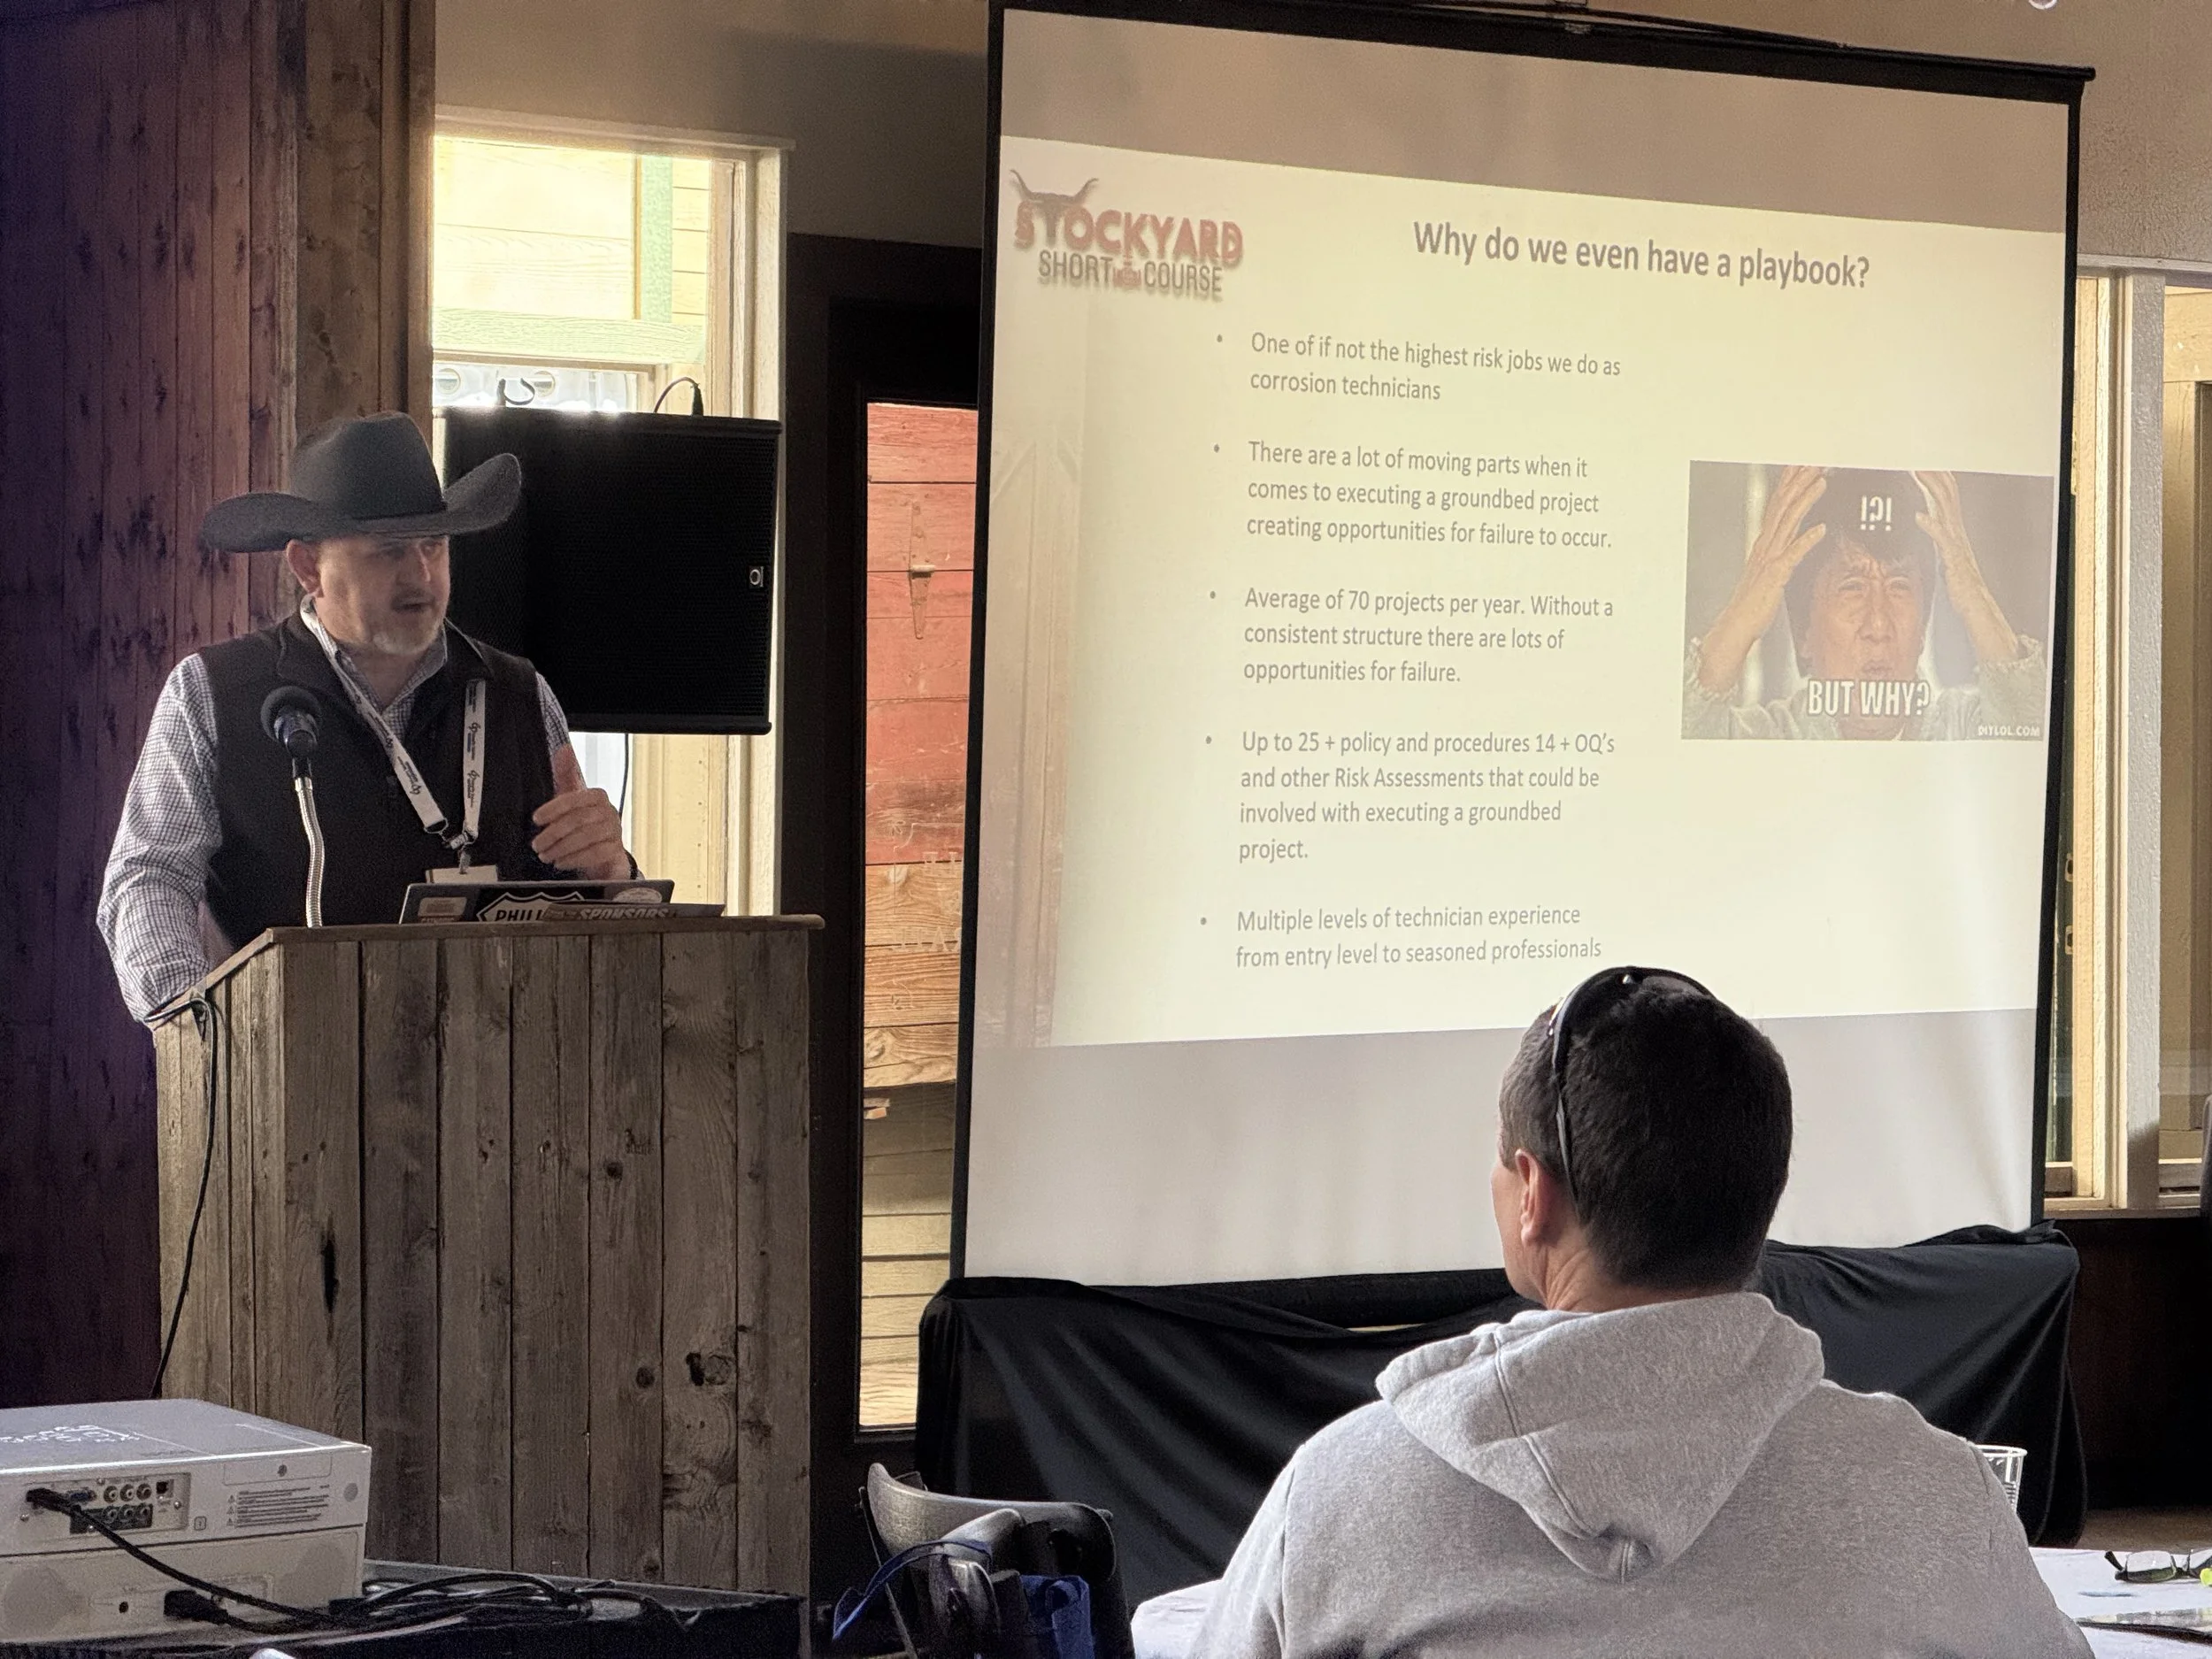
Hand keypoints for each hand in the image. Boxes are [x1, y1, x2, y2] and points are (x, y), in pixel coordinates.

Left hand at [532, 744, 632, 879]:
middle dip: (553, 833)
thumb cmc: (582, 824)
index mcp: (597, 797)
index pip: (575, 799)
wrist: (601, 853)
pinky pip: (596, 853)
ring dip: (561, 848)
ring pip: (587, 837)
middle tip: (537, 844)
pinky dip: (575, 859)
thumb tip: (564, 748)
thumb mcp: (570, 799)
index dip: (553, 809)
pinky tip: (561, 862)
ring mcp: (615, 832)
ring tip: (546, 855)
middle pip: (579, 820)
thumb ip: (565, 774)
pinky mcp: (616, 851)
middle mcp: (609, 812)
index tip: (536, 819)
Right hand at [1696, 465, 1827, 693]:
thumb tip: (1800, 535)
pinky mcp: (1775, 576)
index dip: (1790, 482)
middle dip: (1799, 481)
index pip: (1778, 504)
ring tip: (1821, 482)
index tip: (1803, 463)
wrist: (1736, 627)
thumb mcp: (1769, 571)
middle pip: (1783, 505)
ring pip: (1788, 522)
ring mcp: (1769, 559)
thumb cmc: (1753, 603)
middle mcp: (1766, 546)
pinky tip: (1820, 529)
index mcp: (1765, 543)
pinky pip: (1792, 555)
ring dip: (1805, 500)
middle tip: (1815, 460)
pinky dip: (1806, 541)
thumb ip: (1784, 550)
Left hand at [1912, 471, 2019, 665]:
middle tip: (1918, 459)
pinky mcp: (1953, 559)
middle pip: (1947, 496)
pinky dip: (1931, 526)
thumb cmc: (1959, 584)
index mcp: (1954, 531)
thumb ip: (1937, 537)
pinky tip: (1918, 516)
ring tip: (1918, 474)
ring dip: (1931, 490)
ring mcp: (1956, 544)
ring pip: (1945, 510)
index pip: (1946, 498)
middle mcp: (1957, 533)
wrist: (1975, 605)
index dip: (1937, 479)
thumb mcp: (1945, 554)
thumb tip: (1924, 522)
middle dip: (1933, 476)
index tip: (1923, 463)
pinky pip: (1942, 539)